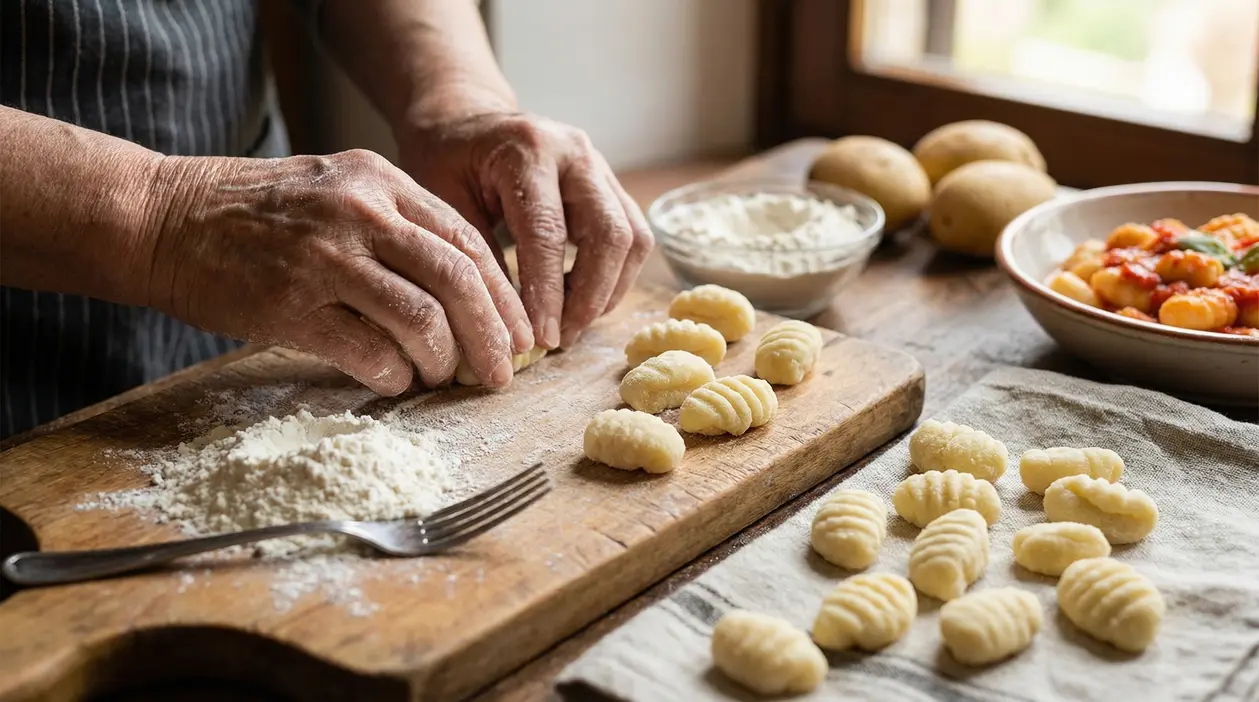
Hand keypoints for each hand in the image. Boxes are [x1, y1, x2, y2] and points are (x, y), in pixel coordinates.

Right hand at [145, 149, 534, 393]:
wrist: (164, 219)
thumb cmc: (257, 213)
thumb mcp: (337, 189)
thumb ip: (398, 225)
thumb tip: (465, 290)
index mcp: (380, 182)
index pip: (468, 242)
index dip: (504, 296)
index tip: (519, 334)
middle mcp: (361, 214)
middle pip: (458, 280)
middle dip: (492, 336)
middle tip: (500, 375)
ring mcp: (326, 260)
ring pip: (421, 319)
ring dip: (442, 360)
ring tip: (440, 376)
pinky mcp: (292, 308)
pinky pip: (369, 353)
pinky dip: (394, 374)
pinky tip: (395, 379)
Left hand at [398, 112, 653, 348]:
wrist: (465, 120)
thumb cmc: (445, 162)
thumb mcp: (442, 204)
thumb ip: (476, 257)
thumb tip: (506, 327)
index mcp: (527, 151)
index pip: (548, 234)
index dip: (549, 294)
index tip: (541, 340)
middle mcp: (575, 153)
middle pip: (610, 234)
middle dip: (591, 297)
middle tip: (560, 338)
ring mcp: (600, 166)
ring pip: (633, 238)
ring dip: (608, 291)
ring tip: (570, 323)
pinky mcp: (612, 185)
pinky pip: (632, 237)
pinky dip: (613, 277)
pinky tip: (580, 300)